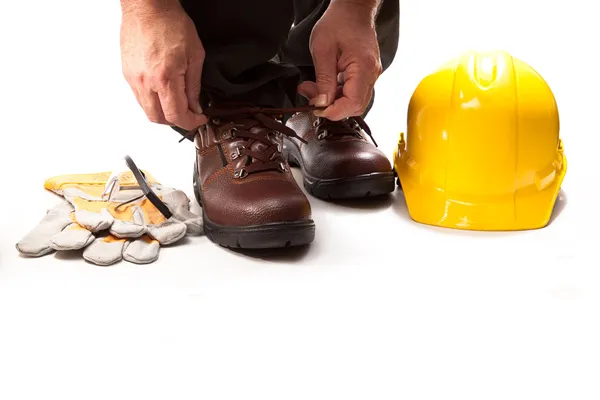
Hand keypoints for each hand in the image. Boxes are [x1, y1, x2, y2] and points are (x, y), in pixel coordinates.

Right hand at [120, 4, 206, 129]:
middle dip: (176, 121)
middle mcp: (145, 82)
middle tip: (189, 115)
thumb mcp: (195, 55)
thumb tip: (195, 106)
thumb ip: (194, 86)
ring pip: (146, 110)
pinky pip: (139, 97)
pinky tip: (163, 93)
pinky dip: (152, 101)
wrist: (148, 7)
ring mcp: (133, 78)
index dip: (191, 122)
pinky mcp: (126, 73)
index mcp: (164, 78)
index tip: (199, 119)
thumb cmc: (170, 23)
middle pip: (158, 118)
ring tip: (177, 104)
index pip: (176, 115)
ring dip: (162, 113)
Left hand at [298, 1, 382, 120]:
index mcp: (363, 68)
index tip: (315, 108)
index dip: (333, 111)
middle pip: (355, 106)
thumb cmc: (338, 23)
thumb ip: (323, 80)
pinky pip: (354, 92)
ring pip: (354, 101)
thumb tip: (322, 103)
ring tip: (314, 88)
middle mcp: (372, 74)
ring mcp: (371, 75)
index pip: (352, 103)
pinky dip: (338, 93)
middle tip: (311, 97)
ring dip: (333, 101)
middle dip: (331, 107)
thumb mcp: (322, 50)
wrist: (352, 10)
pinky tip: (324, 84)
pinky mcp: (366, 74)